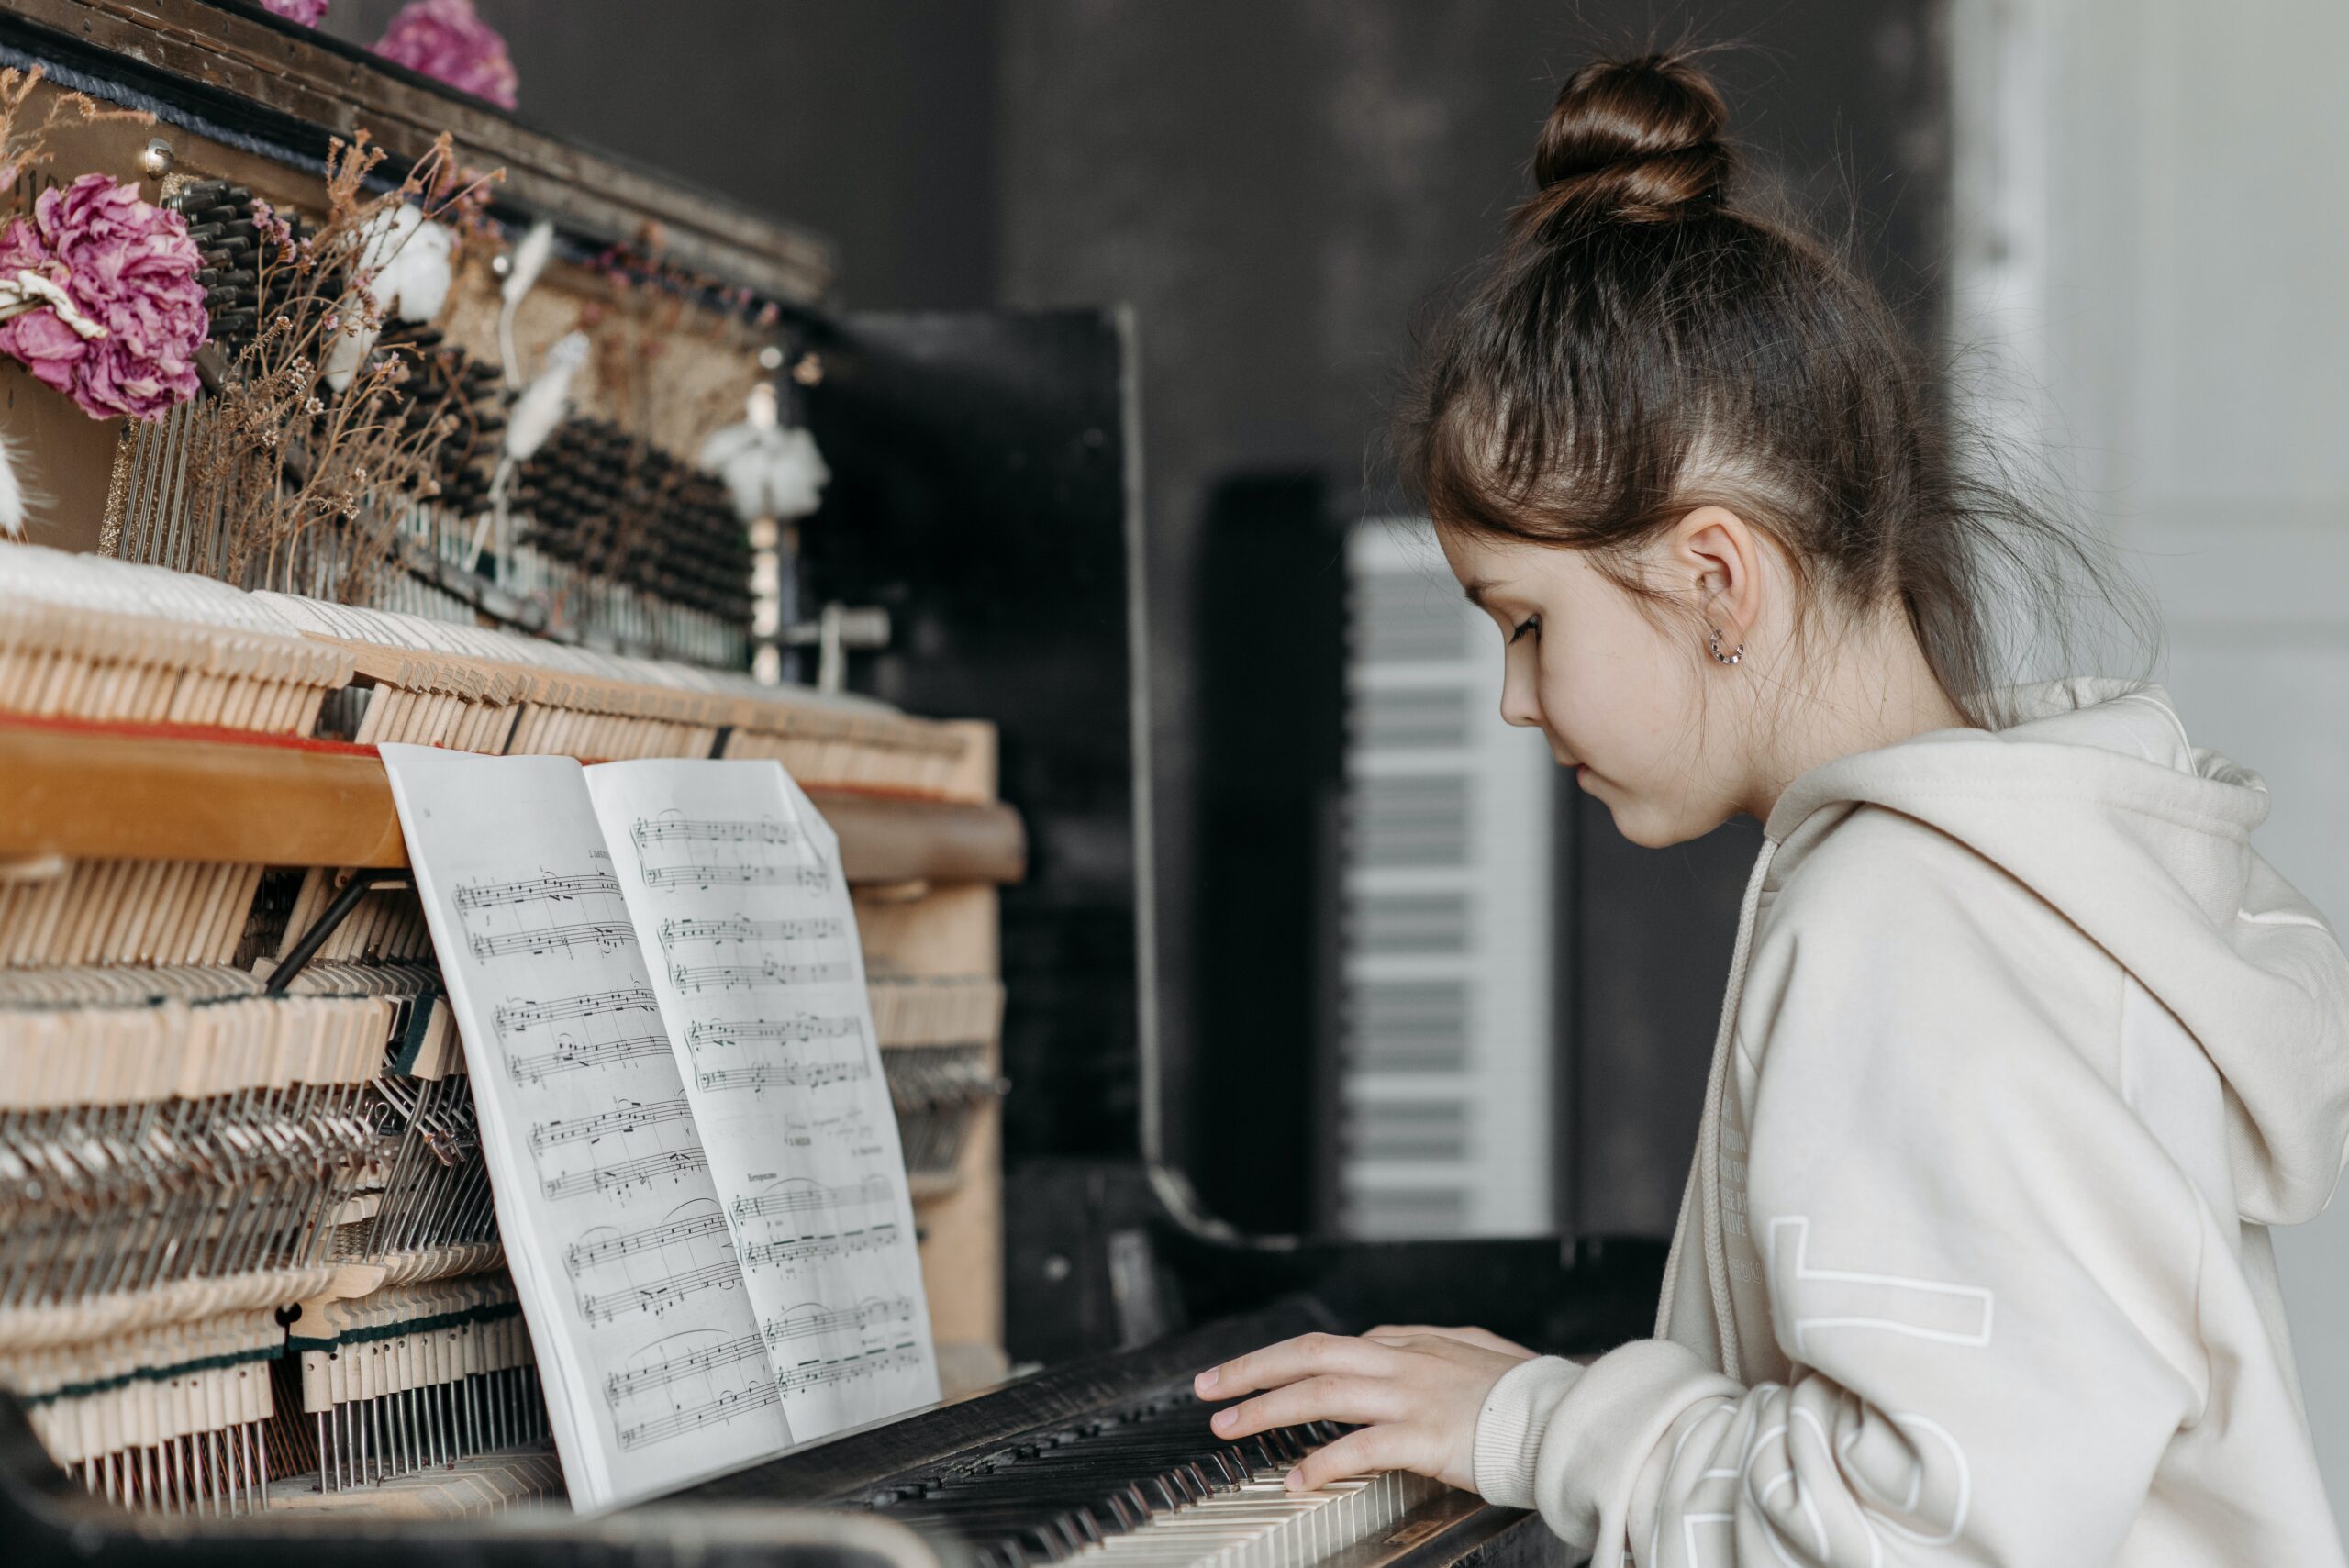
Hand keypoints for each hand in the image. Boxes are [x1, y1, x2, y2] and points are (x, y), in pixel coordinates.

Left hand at [1191, 1329, 1530, 1493]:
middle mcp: (1405, 1361)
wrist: (1567, 1414)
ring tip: (1229, 1427)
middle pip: (1310, 1353)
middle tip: (1208, 1387)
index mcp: (1414, 1344)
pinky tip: (1297, 1478)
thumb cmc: (1528, 1393)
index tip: (1251, 1377)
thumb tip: (1405, 1346)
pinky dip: (1322, 1461)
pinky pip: (1361, 1447)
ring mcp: (1413, 1396)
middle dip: (1251, 1368)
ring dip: (1267, 1408)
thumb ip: (1434, 1349)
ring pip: (1322, 1391)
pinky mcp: (1427, 1435)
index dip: (1284, 1361)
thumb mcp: (1475, 1352)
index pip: (1333, 1345)